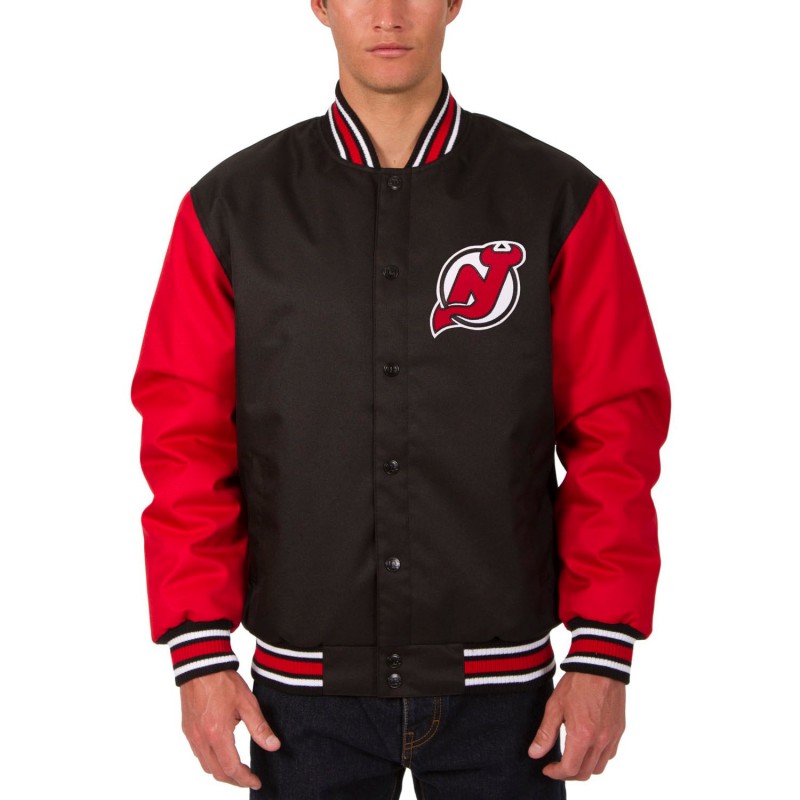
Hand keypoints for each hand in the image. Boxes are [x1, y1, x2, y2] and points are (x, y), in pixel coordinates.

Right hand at [180, 670, 280, 788]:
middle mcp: (201, 739)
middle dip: (234, 780)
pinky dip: (211, 761)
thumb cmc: (223, 681)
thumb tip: (273, 746)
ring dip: (221, 772)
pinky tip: (221, 754)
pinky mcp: (187, 729)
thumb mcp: (247, 703)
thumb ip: (260, 727)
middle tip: (249, 779)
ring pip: (206, 766)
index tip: (256, 782)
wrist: (200, 664)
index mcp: (217, 734)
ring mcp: (192, 735)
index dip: (245, 779)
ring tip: (237, 770)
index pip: (231, 768)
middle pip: (217, 772)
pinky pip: (198, 754)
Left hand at [527, 672, 624, 780]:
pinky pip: (609, 754)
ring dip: (584, 768)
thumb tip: (534, 754)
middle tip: (556, 766)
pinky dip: (597, 758)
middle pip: (585, 773)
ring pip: (599, 767)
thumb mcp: (554, 706)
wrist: (600, 665)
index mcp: (583, 736)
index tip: (546, 768)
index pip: (570, 769)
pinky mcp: (619, 730)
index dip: (556, 773)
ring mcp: (612, 736)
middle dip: (568, 774)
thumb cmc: (576, 683)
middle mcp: (601, 740)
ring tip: (571, 758)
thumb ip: (545, 733)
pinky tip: (587, 747)